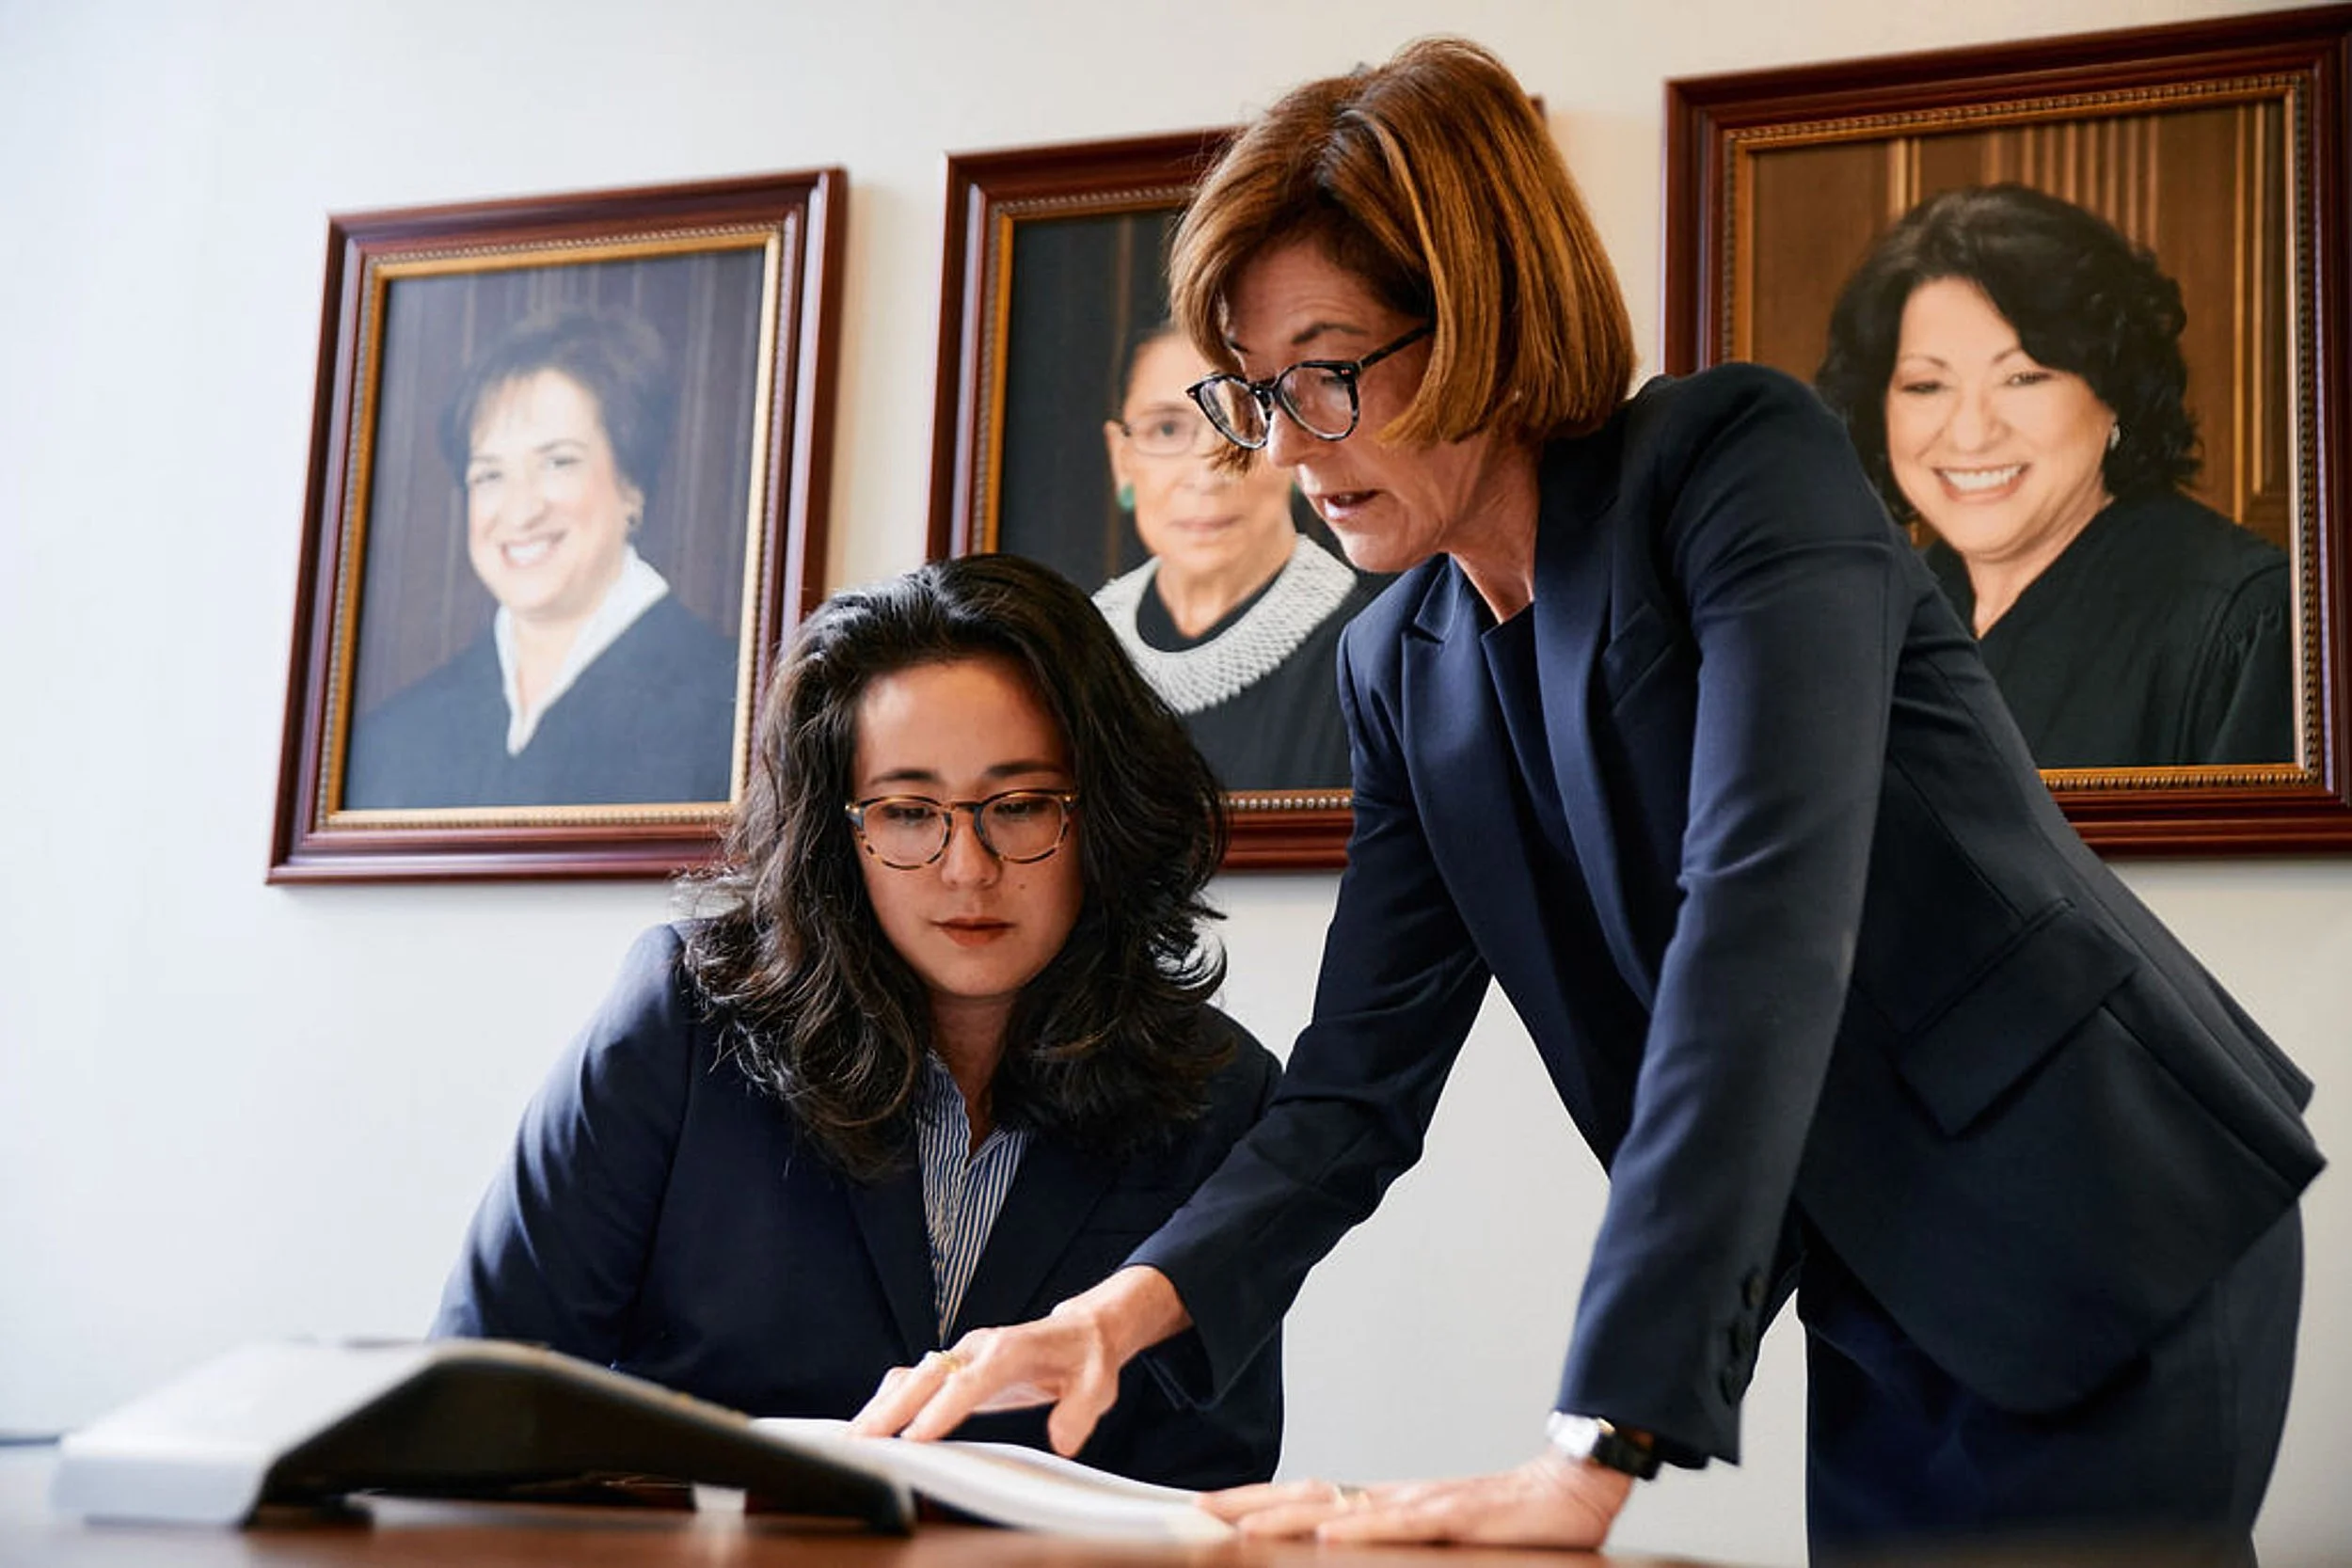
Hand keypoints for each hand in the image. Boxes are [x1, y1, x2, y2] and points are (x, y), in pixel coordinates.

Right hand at [849, 1265, 1188, 1457]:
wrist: (1081, 1332)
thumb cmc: (1086, 1359)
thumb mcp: (1098, 1386)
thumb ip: (1079, 1412)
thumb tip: (1063, 1439)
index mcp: (1012, 1349)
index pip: (971, 1381)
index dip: (943, 1409)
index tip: (918, 1437)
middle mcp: (979, 1347)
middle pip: (929, 1376)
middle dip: (895, 1408)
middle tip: (865, 1440)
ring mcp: (962, 1354)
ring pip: (913, 1376)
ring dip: (883, 1405)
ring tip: (855, 1438)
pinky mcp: (955, 1366)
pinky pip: (914, 1380)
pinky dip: (889, 1400)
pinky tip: (871, 1423)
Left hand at [1200, 1451, 1632, 1548]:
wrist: (1573, 1488)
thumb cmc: (1510, 1519)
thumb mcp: (1440, 1537)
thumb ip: (1395, 1543)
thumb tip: (1342, 1552)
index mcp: (1390, 1503)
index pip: (1311, 1498)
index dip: (1260, 1502)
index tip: (1212, 1508)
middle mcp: (1397, 1498)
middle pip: (1311, 1496)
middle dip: (1253, 1505)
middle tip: (1202, 1511)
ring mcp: (1424, 1505)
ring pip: (1343, 1507)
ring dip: (1287, 1517)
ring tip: (1241, 1526)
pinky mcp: (1457, 1516)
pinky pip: (1403, 1522)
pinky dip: (1364, 1527)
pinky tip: (1332, 1533)